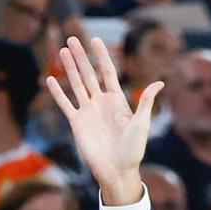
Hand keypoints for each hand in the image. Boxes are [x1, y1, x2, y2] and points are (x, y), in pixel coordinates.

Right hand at [47, 36, 162, 206]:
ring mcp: (88, 112)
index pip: (107, 72)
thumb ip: (146, 101)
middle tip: (72, 38)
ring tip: (62, 51)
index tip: (95, 40)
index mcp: (117, 100)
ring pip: (76, 84)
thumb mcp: (142, 123)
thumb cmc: (133, 150)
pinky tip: (50, 79)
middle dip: (81, 56)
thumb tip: (160, 82)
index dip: (102, 56)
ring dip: (69, 68)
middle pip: (89, 74)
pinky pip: (66, 104)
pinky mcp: (77, 123)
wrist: (117, 171)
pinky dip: (58, 93)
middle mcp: (101, 103)